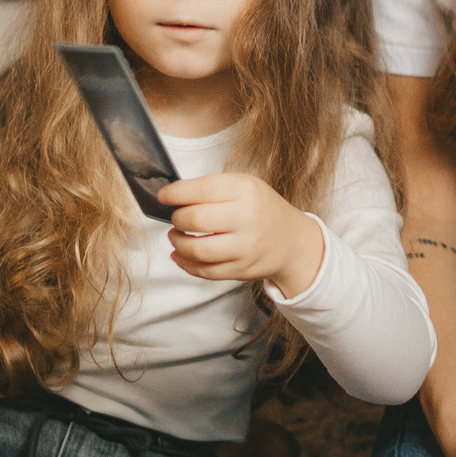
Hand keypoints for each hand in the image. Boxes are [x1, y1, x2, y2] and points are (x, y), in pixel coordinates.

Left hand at [157, 173, 323, 294]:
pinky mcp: (241, 270)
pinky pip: (204, 270)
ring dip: (177, 243)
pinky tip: (180, 254)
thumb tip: (172, 196)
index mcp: (247, 191)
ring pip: (196, 249)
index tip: (163, 196)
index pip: (203, 190)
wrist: (292, 242)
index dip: (176, 193)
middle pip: (195, 220)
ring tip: (176, 236)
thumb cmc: (262, 208)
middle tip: (175, 217)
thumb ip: (212, 188)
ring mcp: (245, 248)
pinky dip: (185, 263)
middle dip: (176, 219)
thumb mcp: (245, 186)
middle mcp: (247, 219)